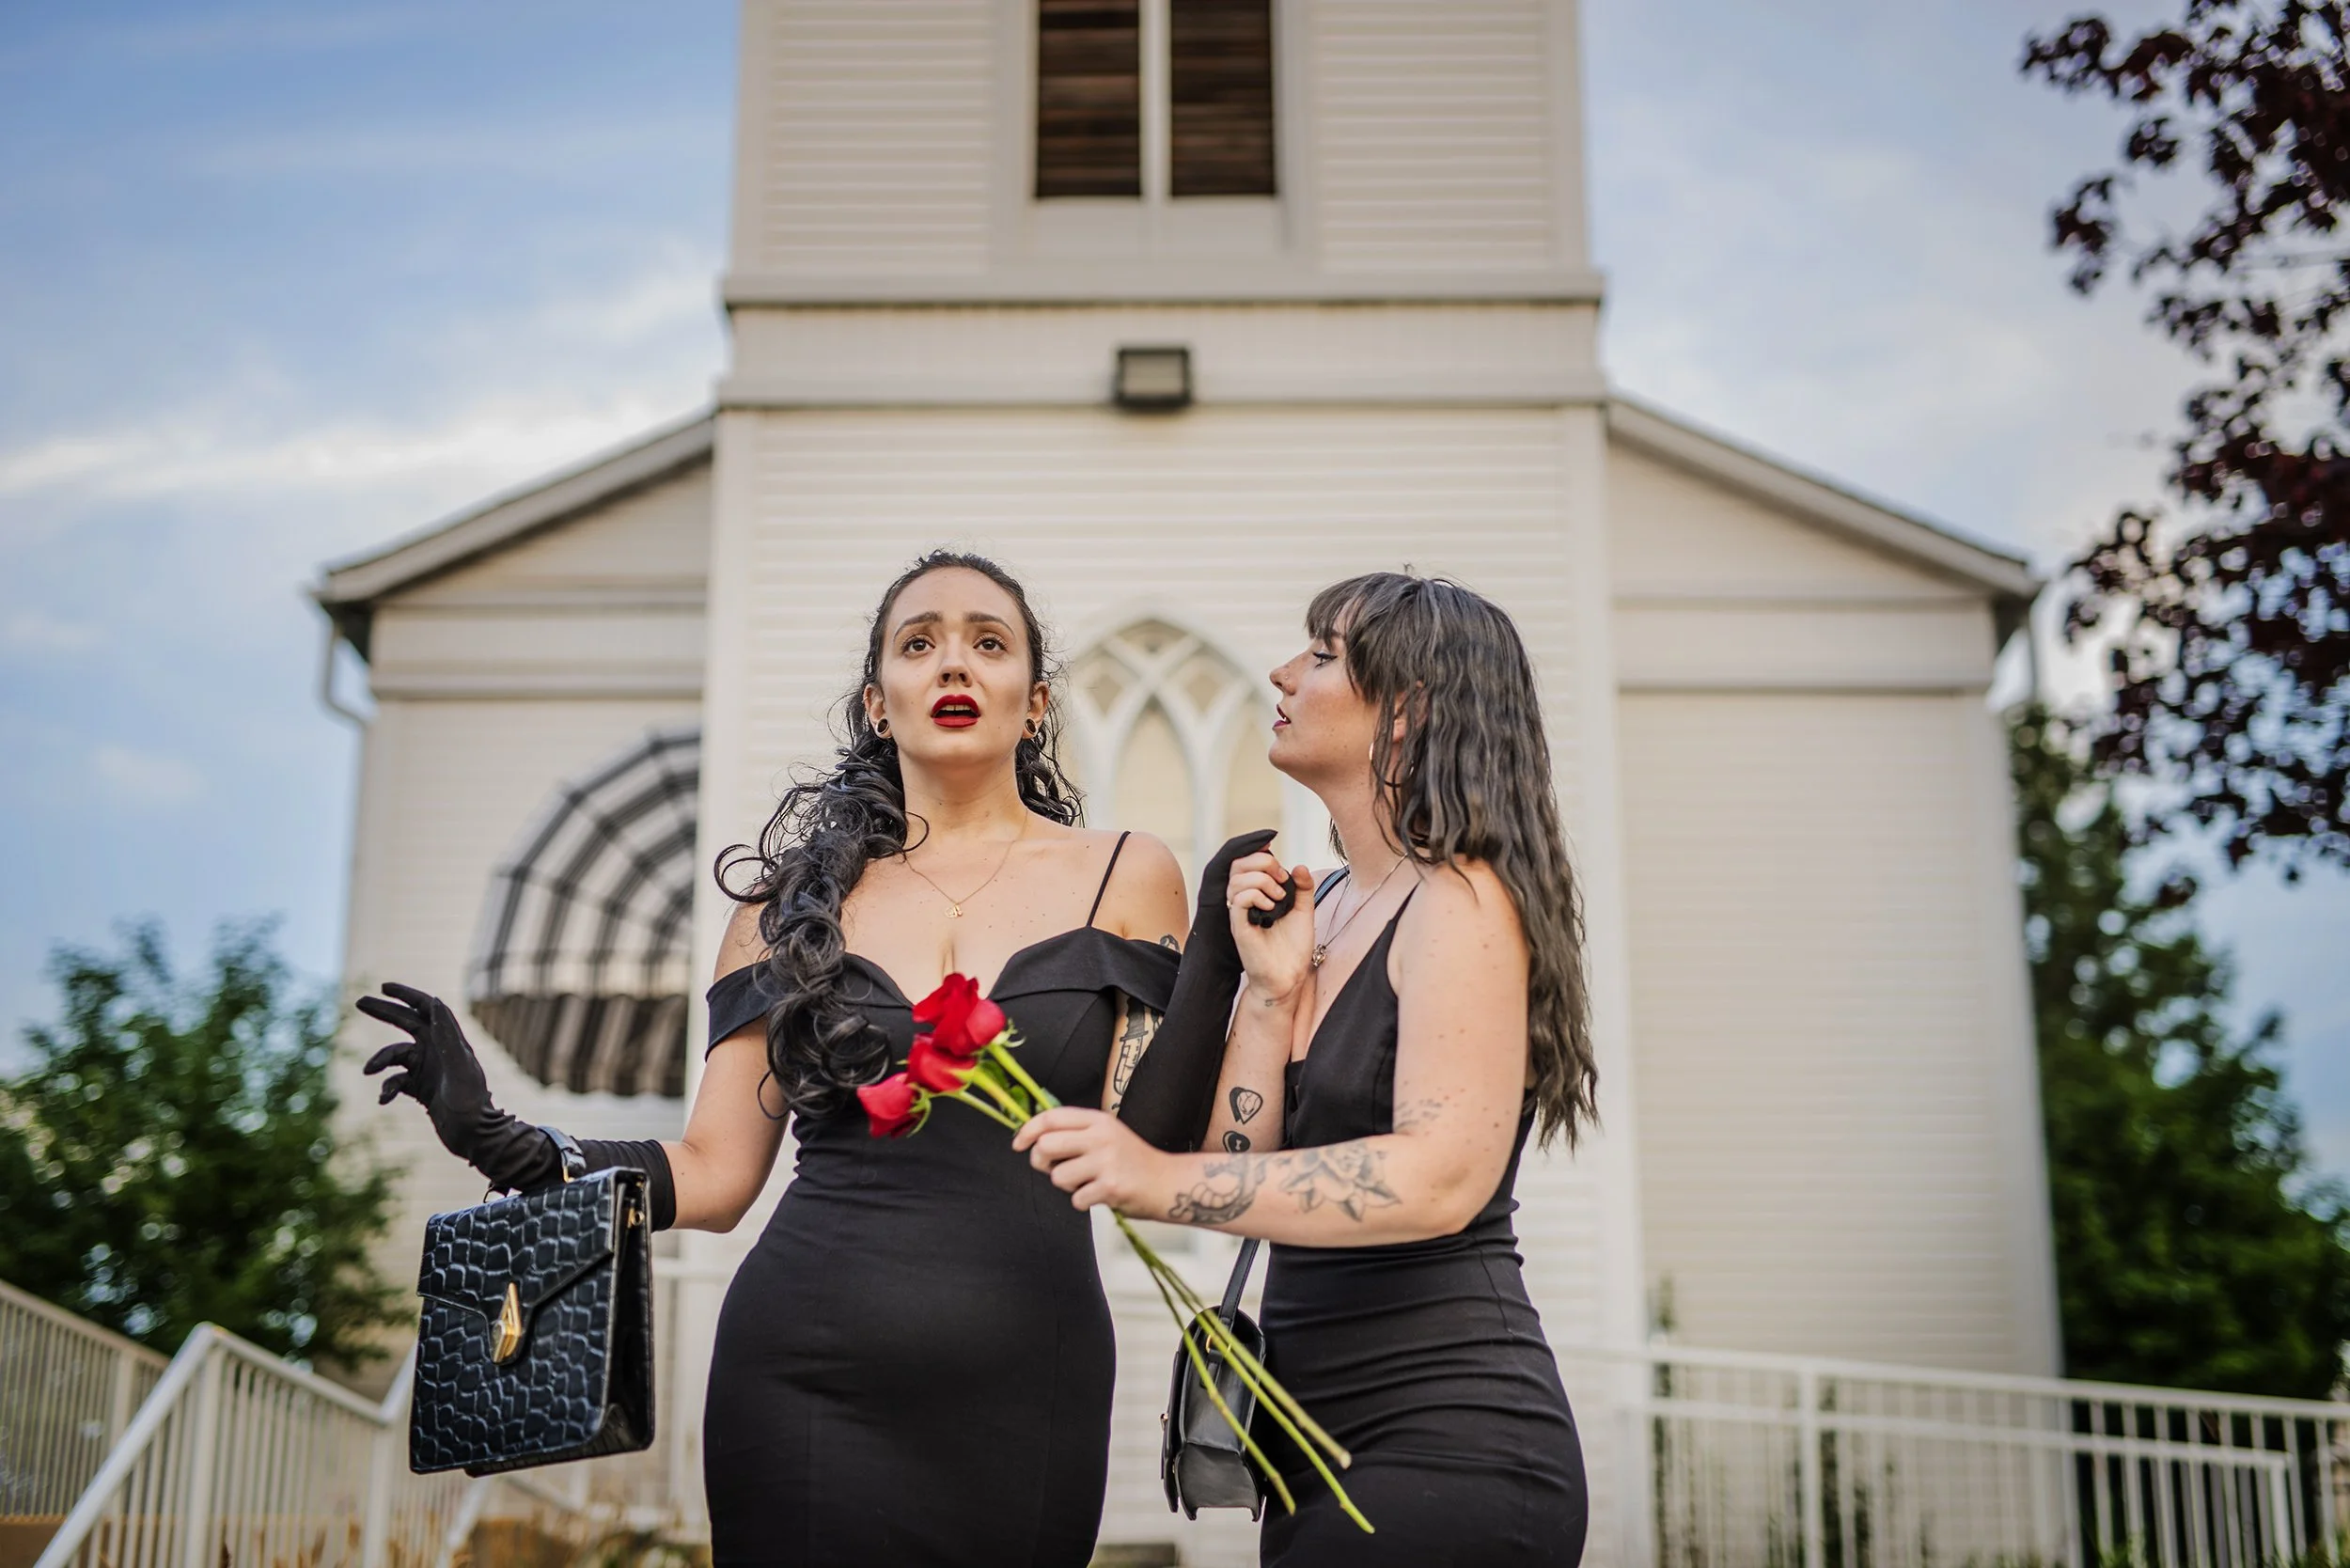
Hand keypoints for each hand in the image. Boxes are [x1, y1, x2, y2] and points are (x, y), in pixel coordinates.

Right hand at [357, 982, 555, 1191]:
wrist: (474, 1137)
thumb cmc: (471, 1103)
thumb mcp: (460, 1069)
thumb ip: (448, 1037)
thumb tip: (435, 1002)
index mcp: (450, 1040)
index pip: (427, 1008)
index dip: (407, 995)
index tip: (384, 987)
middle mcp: (438, 1050)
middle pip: (406, 1022)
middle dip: (384, 1011)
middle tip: (359, 1002)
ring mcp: (428, 1069)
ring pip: (394, 1055)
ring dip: (379, 1061)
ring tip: (369, 1071)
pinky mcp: (420, 1088)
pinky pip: (395, 1081)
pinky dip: (386, 1088)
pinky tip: (383, 1099)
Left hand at [1014, 1107, 1171, 1213]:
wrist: (1169, 1183)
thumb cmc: (1133, 1161)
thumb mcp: (1108, 1134)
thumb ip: (1077, 1132)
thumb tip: (1035, 1138)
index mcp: (1098, 1120)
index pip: (1050, 1117)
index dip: (1027, 1130)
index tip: (1018, 1144)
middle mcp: (1101, 1137)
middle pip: (1046, 1145)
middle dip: (1040, 1162)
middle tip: (1054, 1169)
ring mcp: (1107, 1161)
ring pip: (1058, 1177)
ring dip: (1067, 1186)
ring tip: (1087, 1183)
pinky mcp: (1111, 1187)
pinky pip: (1076, 1199)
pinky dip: (1083, 1202)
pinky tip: (1100, 1196)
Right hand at [1228, 853, 1316, 1005]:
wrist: (1289, 977)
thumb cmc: (1293, 948)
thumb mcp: (1304, 911)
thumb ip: (1303, 888)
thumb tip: (1298, 867)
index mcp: (1256, 895)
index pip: (1246, 862)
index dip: (1260, 854)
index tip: (1282, 866)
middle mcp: (1244, 902)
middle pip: (1237, 864)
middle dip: (1263, 862)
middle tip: (1282, 879)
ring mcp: (1240, 914)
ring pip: (1237, 879)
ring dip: (1262, 880)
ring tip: (1279, 897)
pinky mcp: (1239, 927)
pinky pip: (1238, 900)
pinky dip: (1256, 895)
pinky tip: (1271, 907)